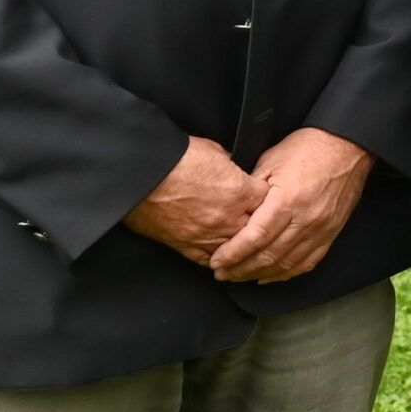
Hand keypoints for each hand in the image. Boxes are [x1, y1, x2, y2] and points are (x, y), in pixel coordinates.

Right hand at [123, 136, 262, 265]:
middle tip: (258, 221)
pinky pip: (211, 260)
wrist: (141, 174)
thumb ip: (231, 165)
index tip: (264, 197)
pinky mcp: (187, 247)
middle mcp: (228, 218)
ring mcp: (208, 236)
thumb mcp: (214, 151)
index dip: (267, 197)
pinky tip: (223, 256)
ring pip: (238, 250)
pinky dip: (218, 258)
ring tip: (245, 243)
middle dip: (259, 224)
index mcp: (240, 191)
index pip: (269, 199)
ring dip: (241, 245)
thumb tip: (235, 169)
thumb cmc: (175, 158)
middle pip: (258, 229)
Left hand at [210, 128, 374, 283]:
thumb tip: (231, 212)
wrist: (347, 147)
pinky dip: (286, 273)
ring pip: (286, 263)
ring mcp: (321, 229)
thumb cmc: (307, 148)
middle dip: (240, 268)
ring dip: (259, 273)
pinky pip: (306, 262)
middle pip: (269, 255)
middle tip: (221, 273)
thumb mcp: (271, 160)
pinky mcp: (330, 233)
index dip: (233, 253)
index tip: (216, 260)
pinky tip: (269, 276)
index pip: (255, 236)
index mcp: (287, 199)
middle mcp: (305, 219)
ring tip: (239, 277)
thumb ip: (251, 191)